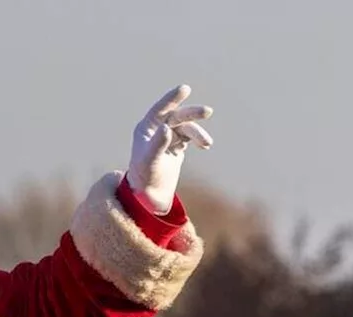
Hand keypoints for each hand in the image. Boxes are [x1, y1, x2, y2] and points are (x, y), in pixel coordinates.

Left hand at [126, 85, 213, 214]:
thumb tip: (167, 128)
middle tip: (207, 112)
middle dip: (192, 114)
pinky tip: (206, 145)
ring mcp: (167, 136)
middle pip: (177, 116)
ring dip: (198, 133)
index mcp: (145, 129)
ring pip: (186, 127)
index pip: (159, 109)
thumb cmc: (145, 176)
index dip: (171, 98)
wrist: (149, 193)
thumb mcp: (150, 160)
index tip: (185, 89)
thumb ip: (158, 143)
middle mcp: (156, 130)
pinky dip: (199, 139)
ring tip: (207, 144)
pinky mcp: (177, 145)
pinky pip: (190, 136)